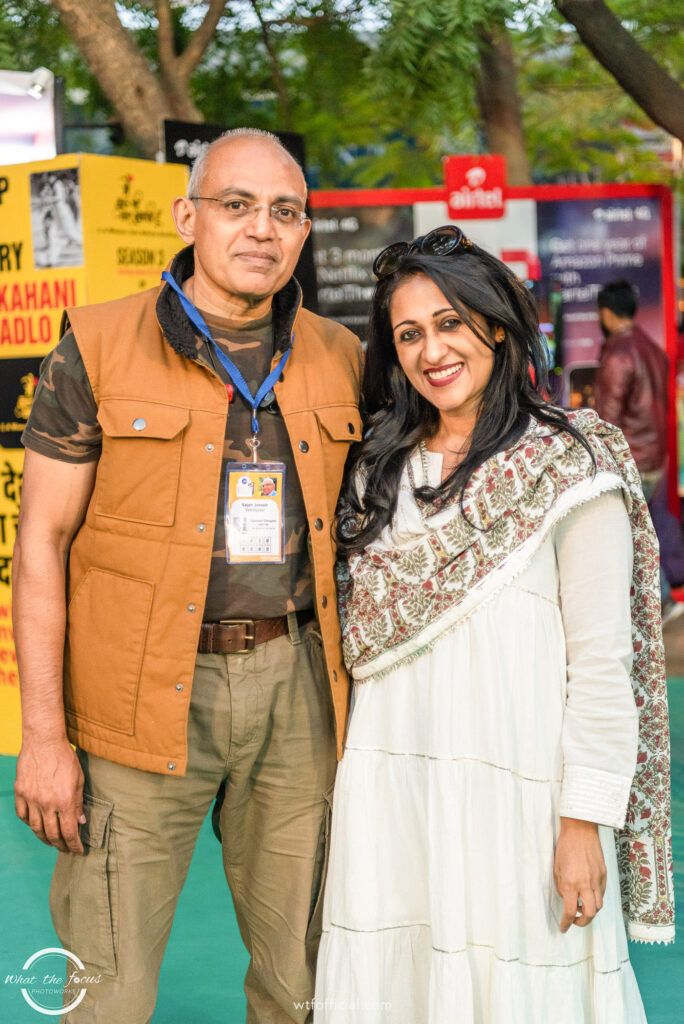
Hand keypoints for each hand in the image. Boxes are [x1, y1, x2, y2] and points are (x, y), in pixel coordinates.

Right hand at [14, 738, 85, 854]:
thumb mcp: (79, 779)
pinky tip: (36, 825)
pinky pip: (23, 815)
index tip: (78, 851)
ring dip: (44, 838)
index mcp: (65, 800)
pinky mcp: (20, 792)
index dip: (74, 845)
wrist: (44, 740)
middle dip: (61, 845)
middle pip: (52, 834)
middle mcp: (47, 803)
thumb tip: (80, 822)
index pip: (69, 832)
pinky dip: (29, 823)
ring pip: (36, 828)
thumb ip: (79, 803)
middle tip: (66, 849)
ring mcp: (31, 798)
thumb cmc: (65, 757)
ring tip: (51, 842)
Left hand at [554, 817, 606, 931]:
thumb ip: (561, 886)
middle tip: (575, 921)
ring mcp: (597, 879)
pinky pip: (602, 893)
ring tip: (581, 906)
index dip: (566, 923)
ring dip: (590, 911)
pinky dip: (596, 898)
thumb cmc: (565, 846)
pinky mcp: (604, 874)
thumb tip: (566, 898)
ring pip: (598, 906)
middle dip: (582, 923)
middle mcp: (585, 884)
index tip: (564, 928)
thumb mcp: (556, 867)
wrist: (581, 830)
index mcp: (570, 883)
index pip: (569, 911)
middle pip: (589, 914)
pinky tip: (588, 893)